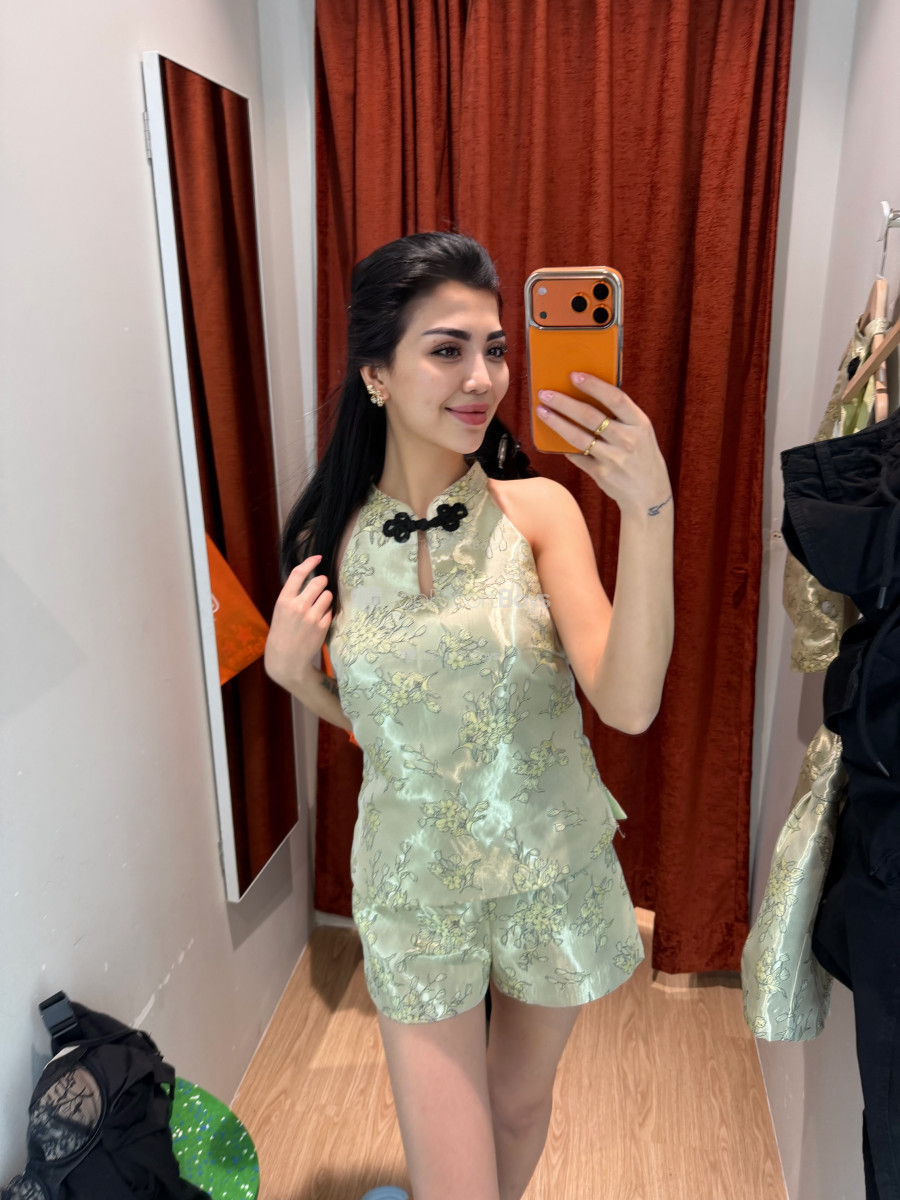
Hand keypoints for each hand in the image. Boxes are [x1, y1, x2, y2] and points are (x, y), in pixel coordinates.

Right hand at [264, 554, 332, 688]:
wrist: (286, 659)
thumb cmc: (282, 633)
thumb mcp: (280, 611)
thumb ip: (292, 595)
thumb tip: (310, 577)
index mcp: (284, 600)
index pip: (298, 573)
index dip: (310, 562)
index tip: (318, 558)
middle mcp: (298, 606)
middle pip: (319, 581)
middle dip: (322, 583)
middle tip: (319, 588)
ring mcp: (311, 616)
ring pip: (328, 595)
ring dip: (326, 598)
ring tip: (317, 608)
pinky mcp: (322, 626)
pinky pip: (330, 610)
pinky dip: (327, 613)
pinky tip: (319, 621)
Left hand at [536, 372, 671, 518]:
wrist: (649, 494)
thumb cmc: (642, 457)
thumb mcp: (642, 433)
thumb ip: (621, 417)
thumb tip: (588, 395)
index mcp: (640, 424)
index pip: (615, 398)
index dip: (594, 385)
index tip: (574, 375)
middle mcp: (627, 440)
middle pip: (590, 416)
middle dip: (564, 403)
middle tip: (546, 394)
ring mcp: (613, 458)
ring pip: (578, 437)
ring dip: (557, 422)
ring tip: (542, 411)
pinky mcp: (601, 474)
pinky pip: (577, 456)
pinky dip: (564, 446)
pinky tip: (553, 436)